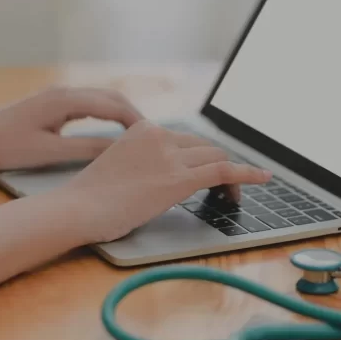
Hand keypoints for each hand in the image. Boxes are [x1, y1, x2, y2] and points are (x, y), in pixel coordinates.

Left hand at [0, 87, 143, 169]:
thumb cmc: (3, 147)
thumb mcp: (48, 153)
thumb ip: (86, 150)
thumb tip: (120, 152)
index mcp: (65, 99)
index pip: (114, 105)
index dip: (137, 122)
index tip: (156, 139)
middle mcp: (64, 92)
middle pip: (111, 98)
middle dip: (135, 115)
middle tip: (155, 138)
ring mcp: (57, 96)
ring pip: (100, 100)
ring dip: (121, 114)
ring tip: (140, 137)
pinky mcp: (50, 105)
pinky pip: (87, 105)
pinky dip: (105, 116)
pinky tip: (111, 132)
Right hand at [54, 121, 271, 242]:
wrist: (77, 210)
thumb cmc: (90, 199)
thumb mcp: (119, 168)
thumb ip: (143, 165)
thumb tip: (162, 178)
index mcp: (143, 129)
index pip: (185, 140)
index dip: (202, 157)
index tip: (210, 171)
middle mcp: (159, 135)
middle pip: (204, 146)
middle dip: (218, 164)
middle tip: (226, 187)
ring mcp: (170, 155)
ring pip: (216, 157)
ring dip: (232, 174)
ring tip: (235, 195)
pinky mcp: (178, 178)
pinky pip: (224, 170)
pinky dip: (247, 173)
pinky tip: (263, 178)